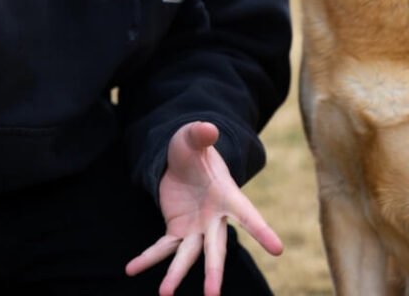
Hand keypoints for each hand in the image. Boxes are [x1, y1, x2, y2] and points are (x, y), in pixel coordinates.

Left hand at [125, 121, 281, 295]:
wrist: (182, 161)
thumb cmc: (193, 148)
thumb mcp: (193, 137)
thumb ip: (199, 134)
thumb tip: (208, 129)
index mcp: (227, 195)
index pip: (247, 214)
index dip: (262, 231)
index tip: (278, 249)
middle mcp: (214, 218)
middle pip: (216, 248)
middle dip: (214, 271)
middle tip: (212, 295)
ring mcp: (196, 228)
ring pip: (188, 255)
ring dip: (176, 274)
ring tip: (163, 294)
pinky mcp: (177, 230)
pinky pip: (162, 248)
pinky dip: (147, 258)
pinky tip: (131, 269)